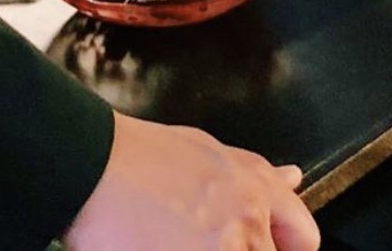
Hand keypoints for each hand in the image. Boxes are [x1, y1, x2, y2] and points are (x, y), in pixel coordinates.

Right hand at [64, 112, 319, 250]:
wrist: (89, 163)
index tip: (266, 246)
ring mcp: (219, 248)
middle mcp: (244, 221)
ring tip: (173, 237)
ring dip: (209, 249)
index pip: (302, 237)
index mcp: (253, 190)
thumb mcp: (206, 151)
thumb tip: (294, 177)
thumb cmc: (138, 156)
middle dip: (245, 249)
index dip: (282, 247)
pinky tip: (158, 245)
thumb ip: (254, 173)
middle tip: (195, 237)